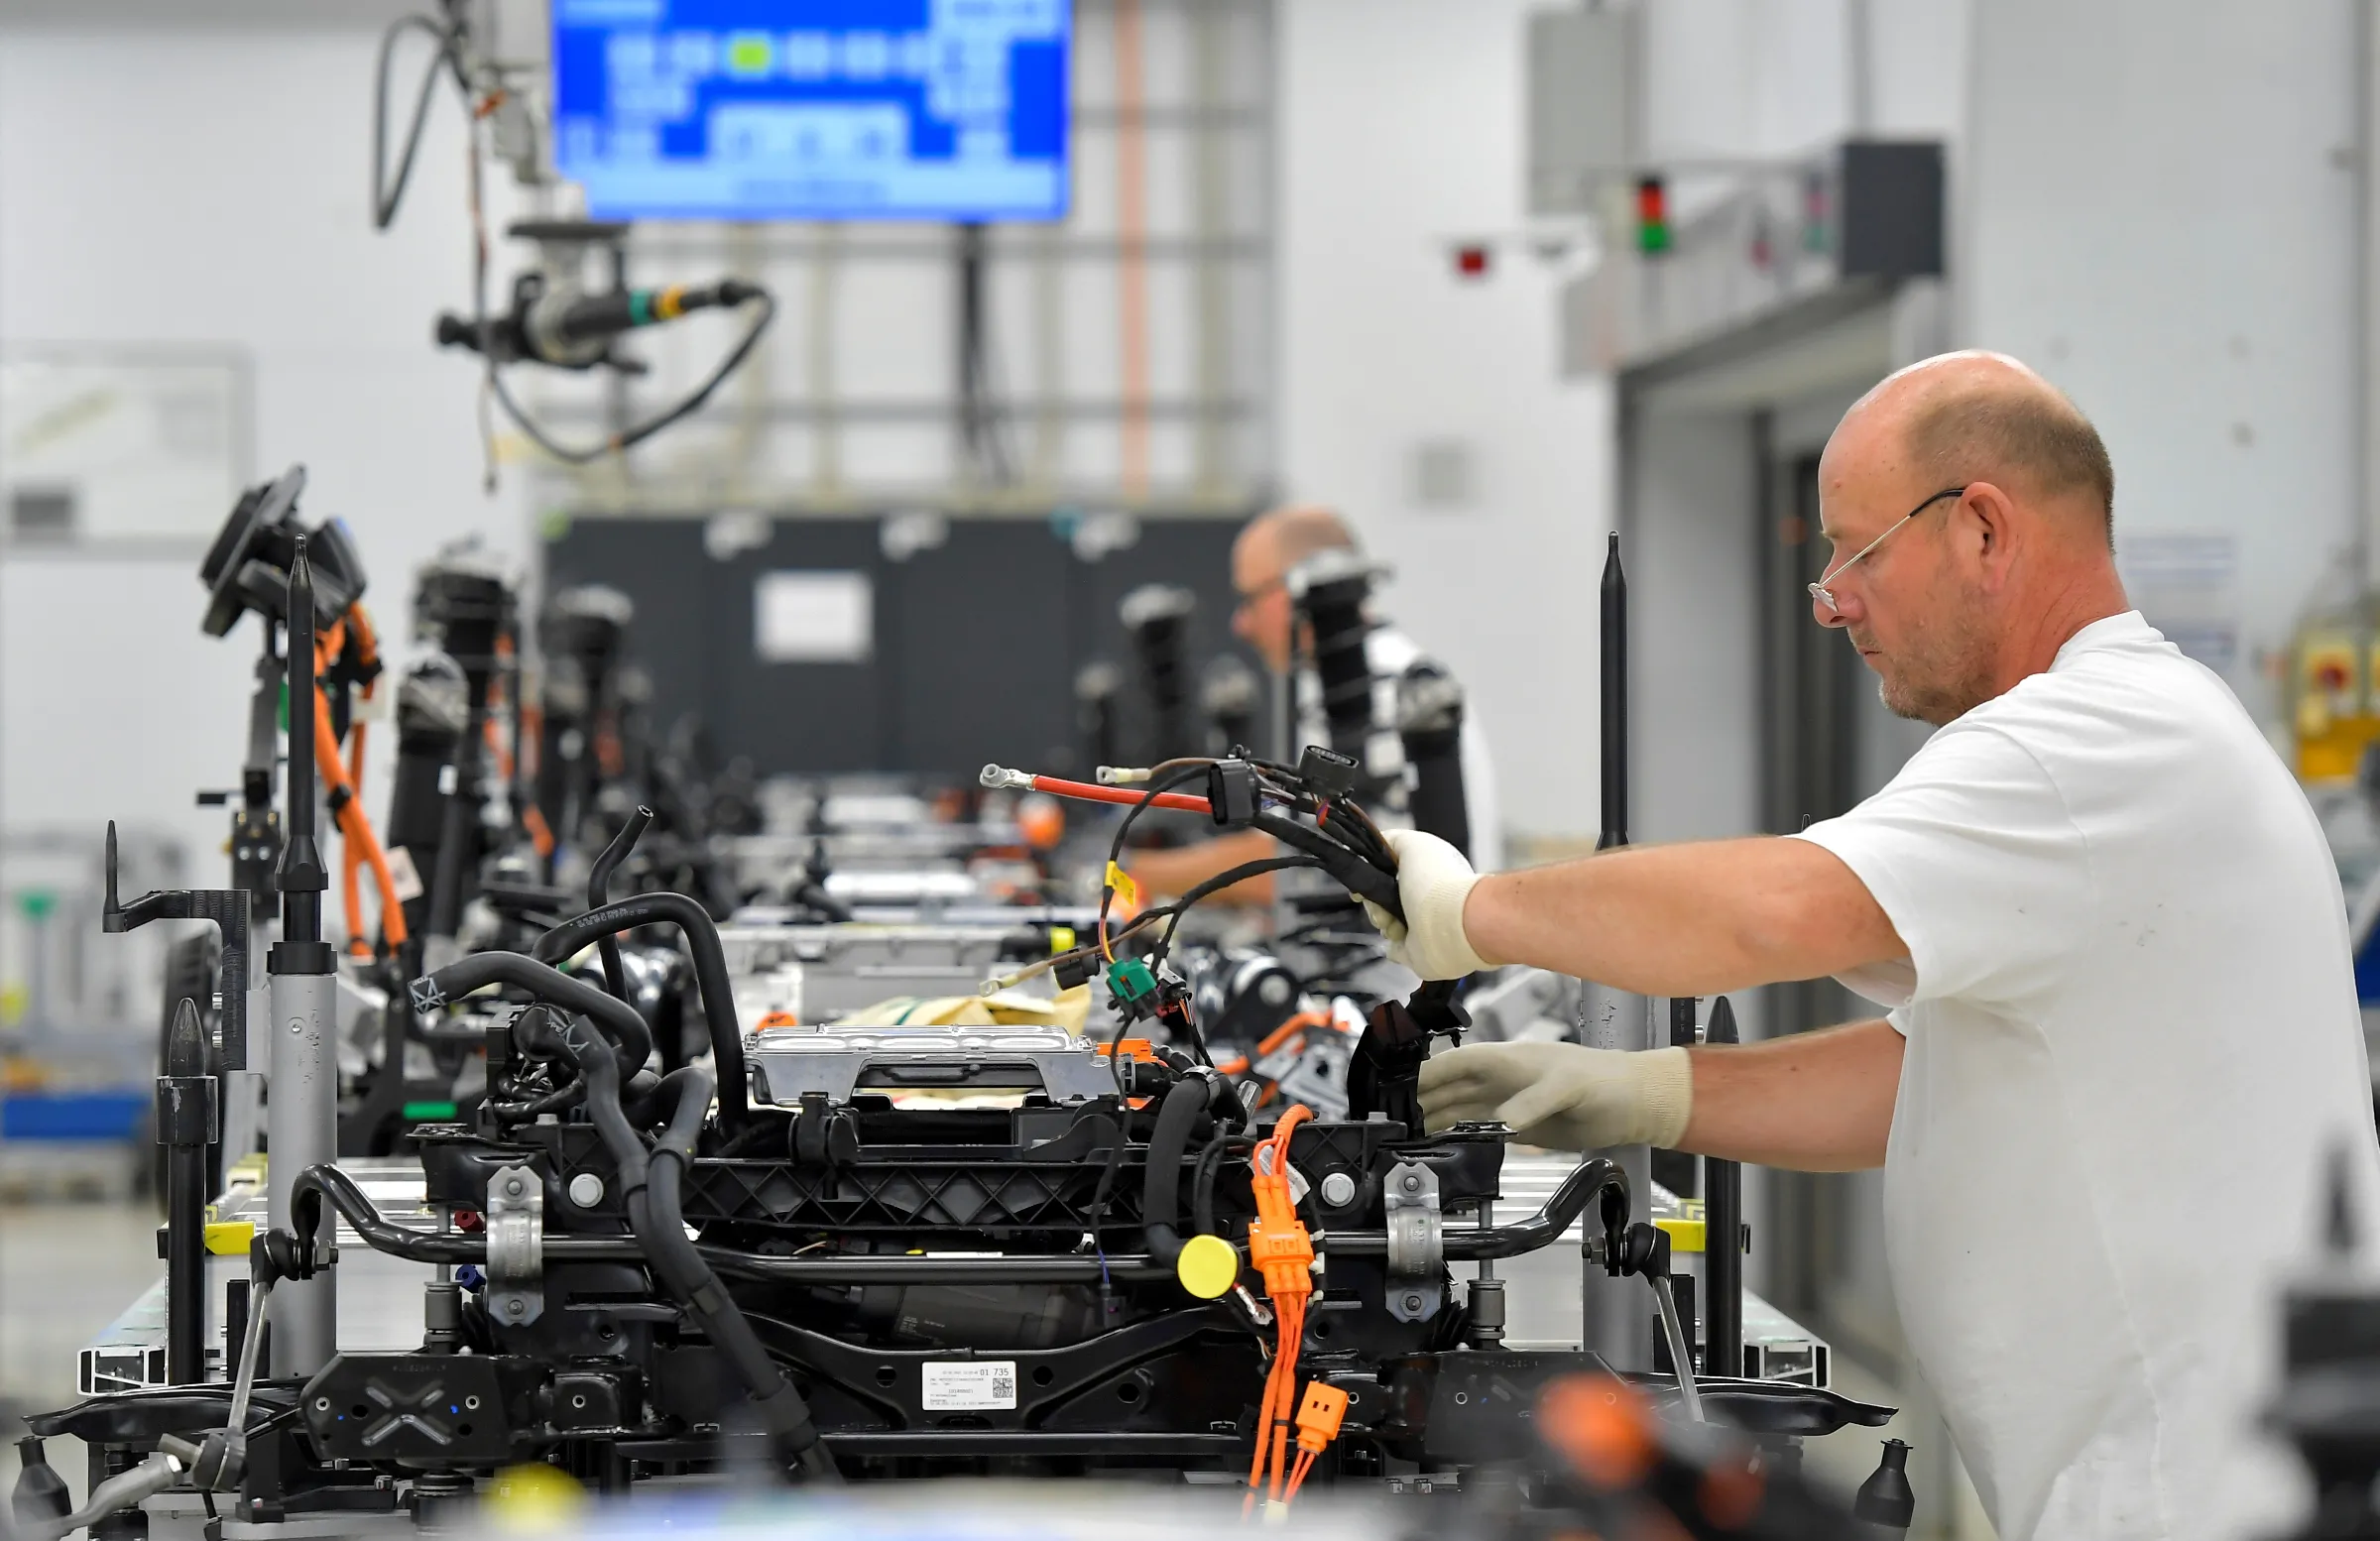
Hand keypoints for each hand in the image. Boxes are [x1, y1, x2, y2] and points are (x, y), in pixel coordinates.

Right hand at [1359, 829, 1493, 979]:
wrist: (1450, 924)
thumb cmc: (1437, 883)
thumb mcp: (1412, 843)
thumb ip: (1392, 839)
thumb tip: (1379, 845)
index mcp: (1429, 873)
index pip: (1393, 871)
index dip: (1376, 871)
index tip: (1365, 874)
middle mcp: (1427, 898)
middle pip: (1383, 896)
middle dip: (1375, 898)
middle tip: (1380, 900)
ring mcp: (1422, 924)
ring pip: (1383, 920)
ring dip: (1380, 918)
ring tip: (1391, 919)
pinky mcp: (1418, 950)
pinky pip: (1392, 946)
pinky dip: (1391, 941)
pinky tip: (1399, 933)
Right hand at [1417, 1041, 1692, 1149]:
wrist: (1635, 1103)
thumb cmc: (1607, 1081)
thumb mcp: (1569, 1087)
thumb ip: (1534, 1103)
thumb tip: (1502, 1124)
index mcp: (1508, 1060)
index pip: (1457, 1062)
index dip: (1427, 1073)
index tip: (1400, 1085)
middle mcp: (1502, 1079)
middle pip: (1451, 1087)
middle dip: (1421, 1099)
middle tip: (1393, 1118)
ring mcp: (1509, 1103)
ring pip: (1460, 1109)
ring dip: (1434, 1120)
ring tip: (1407, 1135)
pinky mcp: (1519, 1127)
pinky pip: (1479, 1130)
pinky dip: (1458, 1136)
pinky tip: (1441, 1145)